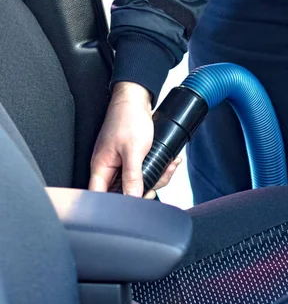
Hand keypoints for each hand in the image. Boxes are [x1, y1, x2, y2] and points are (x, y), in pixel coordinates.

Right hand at [89, 82, 180, 198]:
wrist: (136, 99)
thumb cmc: (128, 119)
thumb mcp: (133, 151)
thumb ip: (132, 176)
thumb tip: (133, 198)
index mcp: (101, 168)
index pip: (101, 196)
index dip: (117, 204)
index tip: (136, 203)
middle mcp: (109, 168)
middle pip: (124, 192)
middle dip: (147, 188)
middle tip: (159, 179)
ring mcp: (121, 164)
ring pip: (138, 182)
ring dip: (158, 176)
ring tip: (170, 166)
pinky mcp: (132, 158)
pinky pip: (145, 170)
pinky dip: (159, 167)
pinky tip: (170, 162)